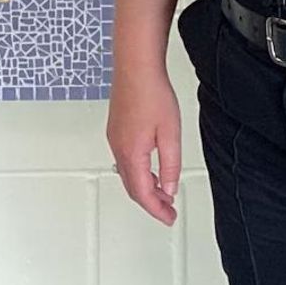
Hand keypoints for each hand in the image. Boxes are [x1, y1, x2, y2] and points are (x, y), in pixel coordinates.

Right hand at [107, 58, 181, 224]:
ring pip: (127, 174)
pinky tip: (150, 170)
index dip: (157, 210)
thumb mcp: (170, 134)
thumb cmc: (151, 93)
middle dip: (150, 202)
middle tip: (167, 211)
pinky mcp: (116, 130)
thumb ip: (170, 165)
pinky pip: (125, 160)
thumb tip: (169, 188)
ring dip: (144, 187)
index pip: (142, 193)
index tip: (169, 218)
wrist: (136, 66)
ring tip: (163, 193)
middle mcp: (119, 148)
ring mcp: (115, 138)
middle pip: (132, 187)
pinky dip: (138, 173)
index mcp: (132, 153)